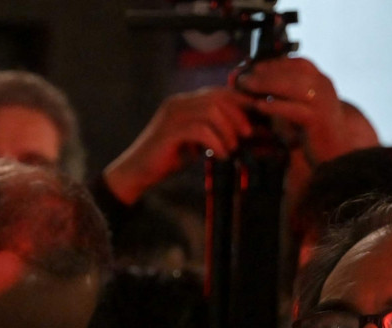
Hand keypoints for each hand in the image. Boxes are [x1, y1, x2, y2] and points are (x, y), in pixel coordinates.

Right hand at [103, 87, 255, 204]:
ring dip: (228, 130)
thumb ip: (212, 131)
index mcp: (184, 102)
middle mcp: (178, 103)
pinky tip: (219, 154)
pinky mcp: (170, 131)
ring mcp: (173, 115)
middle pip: (218, 97)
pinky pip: (201, 130)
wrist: (136, 172)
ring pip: (212, 111)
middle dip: (238, 115)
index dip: (240, 101)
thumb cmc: (166, 159)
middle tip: (247, 135)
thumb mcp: (194, 141)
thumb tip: (243, 131)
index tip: (255, 117)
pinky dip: (216, 142)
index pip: (218, 91)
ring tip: (231, 148)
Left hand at [233, 57, 371, 165]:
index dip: (274, 63)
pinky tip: (258, 105)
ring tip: (245, 85)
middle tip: (242, 75)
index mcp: (321, 81)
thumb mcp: (301, 107)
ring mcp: (322, 102)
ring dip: (266, 83)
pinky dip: (275, 106)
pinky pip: (293, 110)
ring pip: (292, 86)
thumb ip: (285, 95)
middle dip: (265, 71)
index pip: (298, 63)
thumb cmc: (314, 131)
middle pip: (292, 71)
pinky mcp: (317, 120)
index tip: (253, 65)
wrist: (338, 152)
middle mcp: (323, 87)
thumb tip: (257, 84)